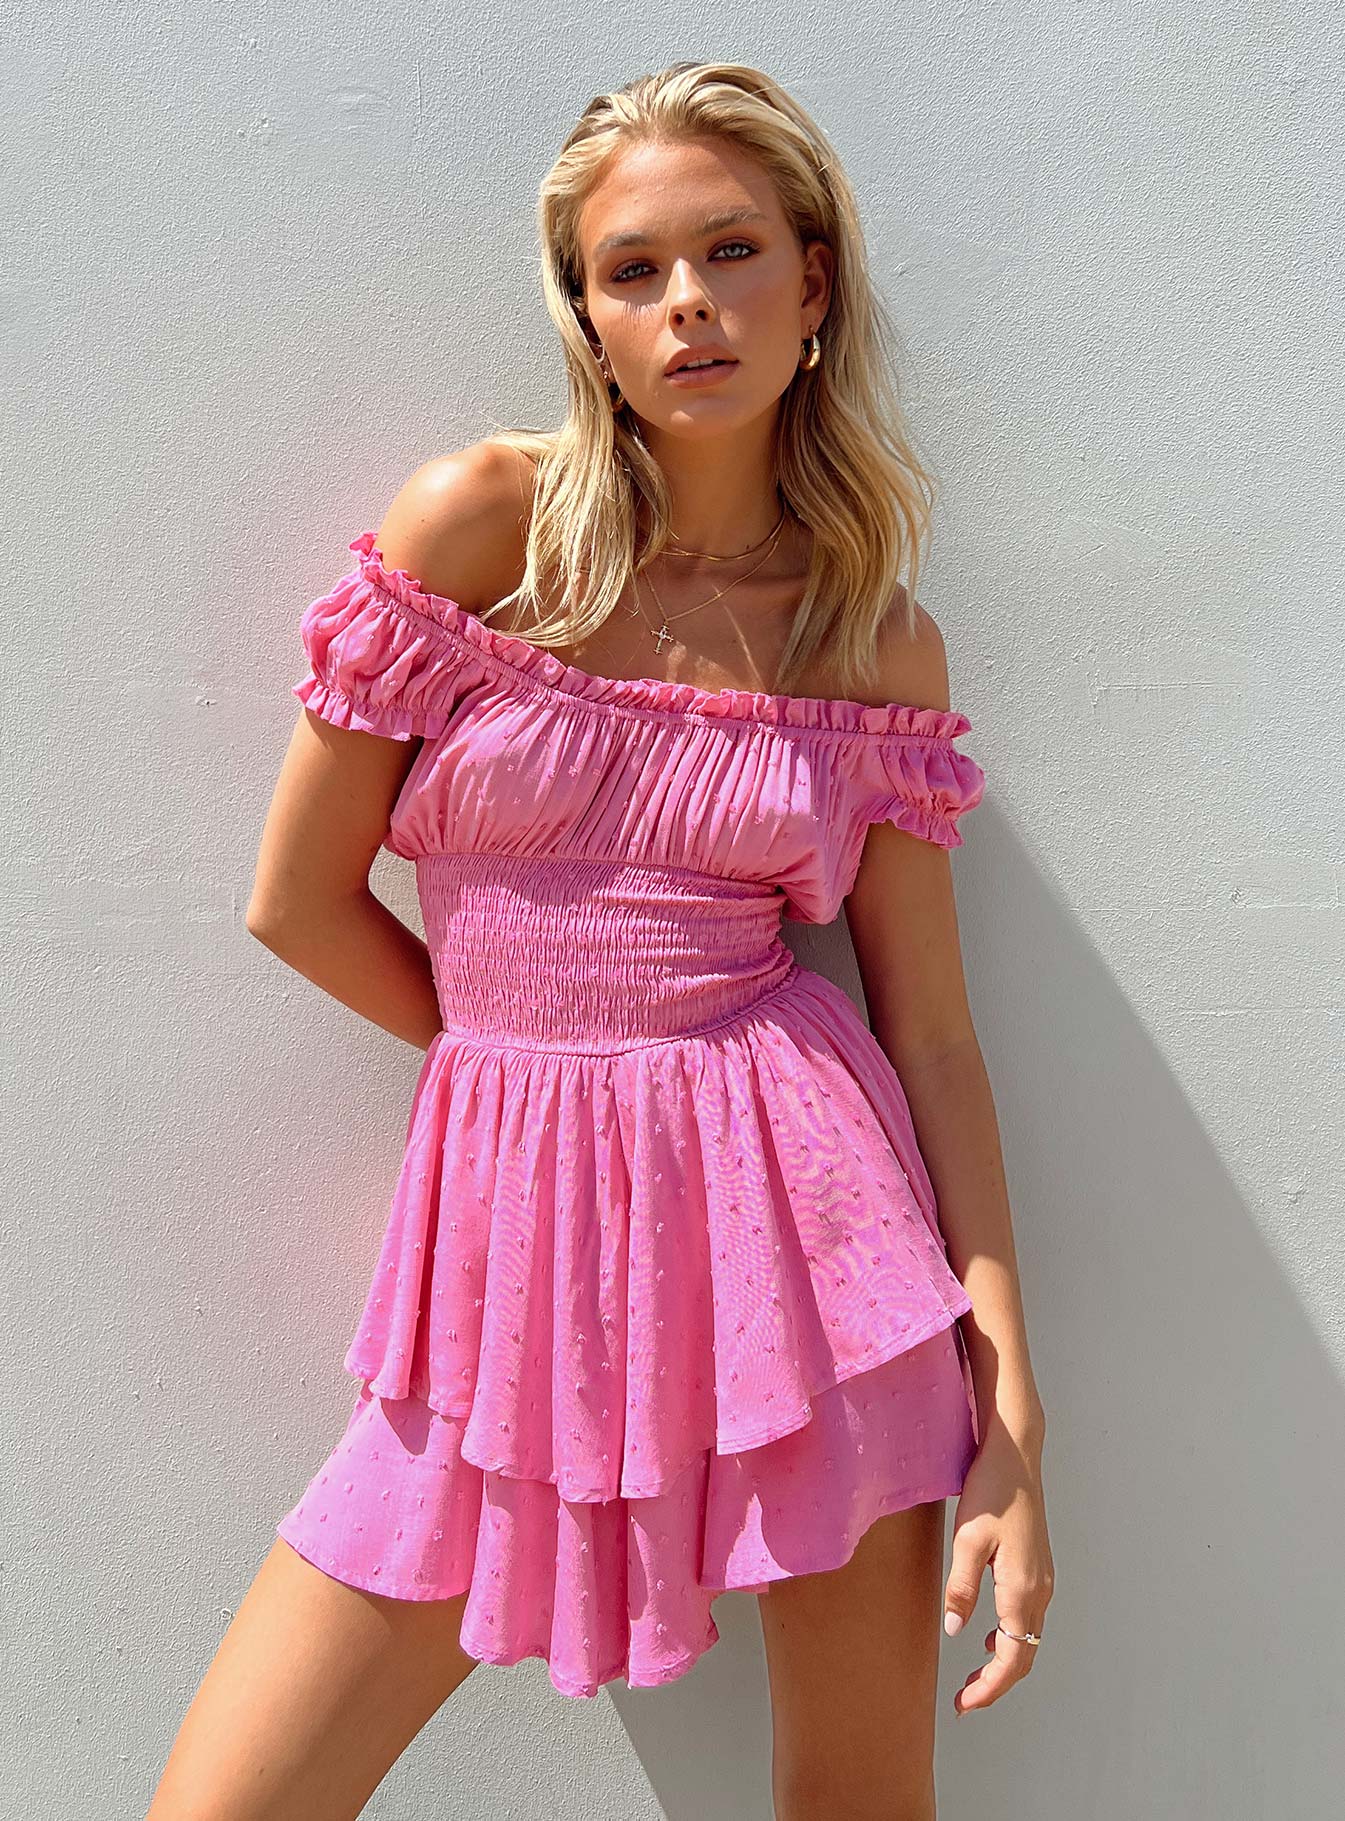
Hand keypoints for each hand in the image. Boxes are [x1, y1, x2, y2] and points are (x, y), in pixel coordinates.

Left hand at [942, 1424, 1053, 1716]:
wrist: (1016, 1456)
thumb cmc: (991, 1491)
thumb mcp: (967, 1540)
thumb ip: (962, 1588)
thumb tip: (956, 1631)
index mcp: (1022, 1590)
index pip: (1012, 1658)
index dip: (990, 1688)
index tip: (964, 1705)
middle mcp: (1040, 1591)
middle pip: (1024, 1656)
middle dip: (996, 1684)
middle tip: (965, 1699)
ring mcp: (1043, 1579)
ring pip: (1028, 1639)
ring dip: (1004, 1662)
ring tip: (974, 1677)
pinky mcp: (1038, 1568)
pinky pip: (1029, 1617)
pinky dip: (1012, 1638)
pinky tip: (990, 1635)